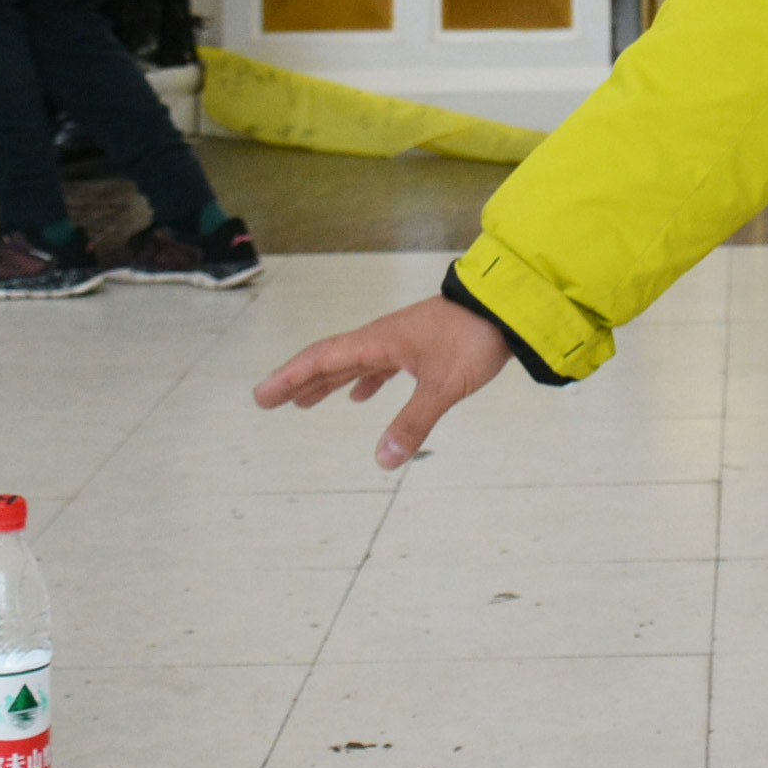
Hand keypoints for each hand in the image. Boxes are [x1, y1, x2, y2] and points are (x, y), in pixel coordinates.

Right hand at [252, 292, 517, 468]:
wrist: (506, 307)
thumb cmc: (473, 339)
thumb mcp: (444, 386)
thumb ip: (414, 423)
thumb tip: (383, 460)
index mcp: (379, 342)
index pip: (322, 359)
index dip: (289, 377)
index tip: (261, 395)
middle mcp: (382, 339)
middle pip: (330, 360)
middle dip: (298, 380)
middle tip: (267, 400)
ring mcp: (400, 341)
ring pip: (353, 362)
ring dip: (327, 381)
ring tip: (303, 403)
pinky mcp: (419, 346)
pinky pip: (379, 365)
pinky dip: (364, 380)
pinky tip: (359, 397)